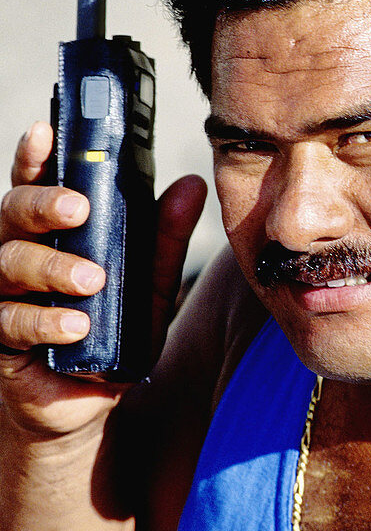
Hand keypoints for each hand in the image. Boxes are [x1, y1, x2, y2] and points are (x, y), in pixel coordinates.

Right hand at [0, 122, 206, 434]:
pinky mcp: (2, 338)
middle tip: (78, 208)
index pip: (35, 180)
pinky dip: (46, 321)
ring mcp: (5, 294)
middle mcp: (19, 251)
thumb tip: (191, 185)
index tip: (45, 131)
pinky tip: (75, 326)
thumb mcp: (148, 281)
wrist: (87, 399)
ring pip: (8, 263)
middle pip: (12, 211)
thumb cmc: (111, 328)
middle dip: (43, 203)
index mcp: (50, 229)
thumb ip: (164, 237)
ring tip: (91, 280)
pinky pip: (12, 322)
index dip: (35, 154)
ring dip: (51, 268)